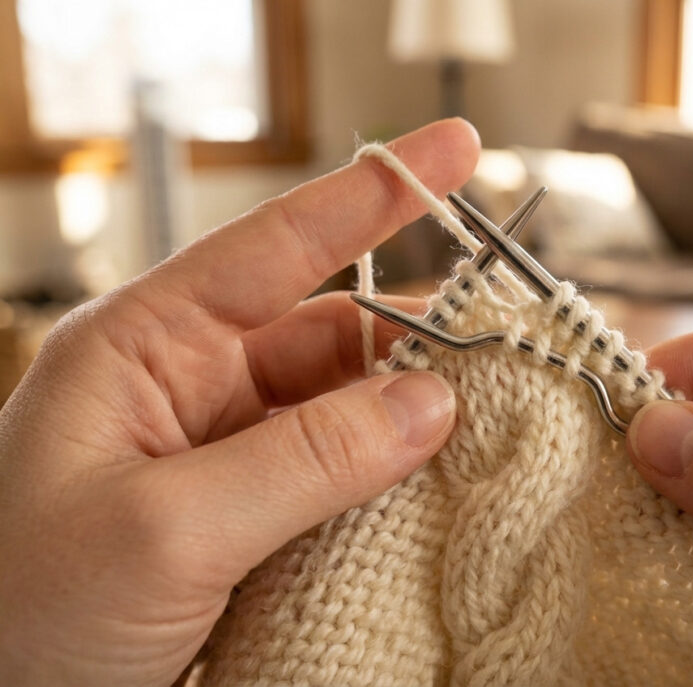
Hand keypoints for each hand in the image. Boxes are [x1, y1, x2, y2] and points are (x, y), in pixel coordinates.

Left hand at [0, 119, 479, 686]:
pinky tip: (440, 489)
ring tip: (494, 427)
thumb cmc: (20, 615)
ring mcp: (225, 453)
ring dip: (414, 418)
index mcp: (146, 348)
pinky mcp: (251, 515)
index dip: (376, 191)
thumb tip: (432, 403)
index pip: (279, 245)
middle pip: (334, 330)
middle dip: (421, 334)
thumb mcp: (165, 530)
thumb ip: (306, 460)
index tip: (456, 149)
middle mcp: (192, 386)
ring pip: (348, 408)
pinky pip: (342, 475)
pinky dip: (394, 479)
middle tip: (511, 346)